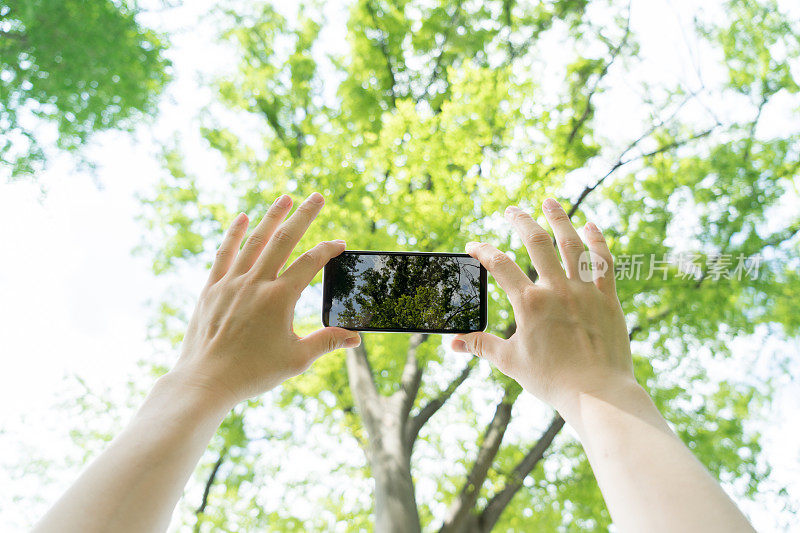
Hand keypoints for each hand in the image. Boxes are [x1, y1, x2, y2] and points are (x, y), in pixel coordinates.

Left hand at [169, 192, 360, 406]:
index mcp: (280, 298)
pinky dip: (234, 233)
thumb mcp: (296, 359)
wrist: (206, 381)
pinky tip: (242, 218)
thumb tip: (355, 337)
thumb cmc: (253, 372)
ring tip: (285, 198)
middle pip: (284, 239)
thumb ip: (327, 342)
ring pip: (254, 240)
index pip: (311, 263)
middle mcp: (256, 283)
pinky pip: (224, 253)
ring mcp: (231, 283)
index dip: (328, 250)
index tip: (340, 244)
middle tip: (317, 196)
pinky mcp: (212, 288)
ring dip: (271, 216)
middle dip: (303, 215)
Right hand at [451, 198, 634, 416]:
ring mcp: (585, 291)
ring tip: (549, 201)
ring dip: (559, 219)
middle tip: (512, 210)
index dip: (483, 251)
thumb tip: (453, 342)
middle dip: (521, 222)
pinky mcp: (608, 298)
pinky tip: (590, 226)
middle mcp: (557, 289)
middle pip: (536, 243)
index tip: (473, 246)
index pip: (499, 266)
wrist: (598, 394)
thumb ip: (481, 346)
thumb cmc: (552, 380)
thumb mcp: (510, 362)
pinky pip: (603, 262)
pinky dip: (597, 241)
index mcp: (529, 303)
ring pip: (571, 244)